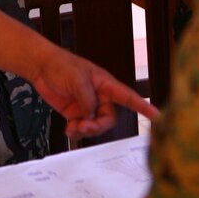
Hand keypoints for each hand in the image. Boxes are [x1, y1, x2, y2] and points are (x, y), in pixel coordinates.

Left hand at [29, 45, 160, 139]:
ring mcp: (88, 105)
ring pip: (96, 125)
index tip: (157, 116)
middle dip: (98, 126)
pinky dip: (77, 132)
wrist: (41, 67)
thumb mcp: (76, 79)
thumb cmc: (61, 65)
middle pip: (109, 118)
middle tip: (84, 126)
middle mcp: (100, 96)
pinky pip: (82, 127)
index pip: (128, 97)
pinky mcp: (76, 112)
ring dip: (86, 130)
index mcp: (106, 84)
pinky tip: (69, 130)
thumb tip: (92, 116)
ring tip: (73, 128)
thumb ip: (87, 99)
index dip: (143, 107)